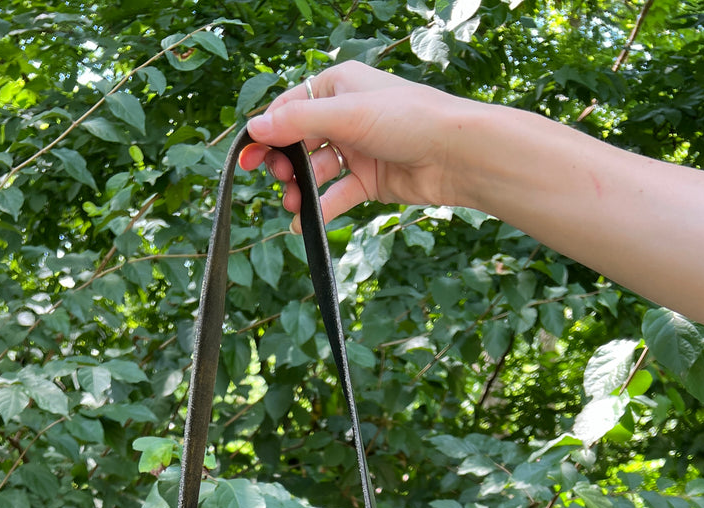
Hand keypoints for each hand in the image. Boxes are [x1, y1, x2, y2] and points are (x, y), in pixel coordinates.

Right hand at [238, 61, 468, 229]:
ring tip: (293, 205)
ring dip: (301, 189)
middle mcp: (345, 116)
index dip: (266, 133)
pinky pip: (336, 195)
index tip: (248, 158)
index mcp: (337, 86)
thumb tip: (254, 128)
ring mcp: (356, 149)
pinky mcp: (369, 180)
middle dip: (284, 164)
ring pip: (316, 172)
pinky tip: (306, 224)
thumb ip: (298, 122)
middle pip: (298, 142)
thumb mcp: (346, 114)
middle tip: (279, 181)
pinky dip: (321, 209)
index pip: (289, 108)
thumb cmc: (406, 119)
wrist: (455, 154)